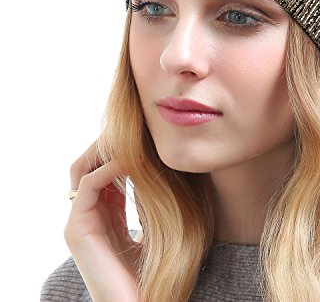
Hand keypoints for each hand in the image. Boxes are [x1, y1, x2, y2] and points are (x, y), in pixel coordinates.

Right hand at [64, 141, 140, 301]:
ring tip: (137, 143)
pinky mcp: (77, 229)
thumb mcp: (156, 223)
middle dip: (113, 147)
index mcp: (107, 216)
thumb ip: (150, 198)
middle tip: (140, 134)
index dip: (125, 153)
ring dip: (110, 151)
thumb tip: (159, 165)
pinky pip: (90, 184)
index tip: (148, 140)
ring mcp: (80, 222)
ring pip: (87, 169)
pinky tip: (134, 161)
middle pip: (94, 166)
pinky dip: (110, 167)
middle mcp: (89, 216)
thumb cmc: (156, 267)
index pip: (109, 173)